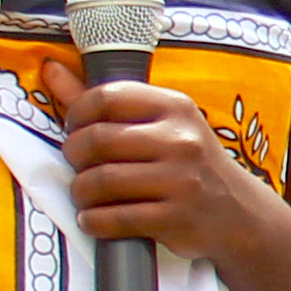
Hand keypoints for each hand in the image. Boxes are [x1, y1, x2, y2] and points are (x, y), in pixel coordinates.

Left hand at [46, 60, 285, 270]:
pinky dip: (94, 221)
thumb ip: (104, 101)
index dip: (77, 114)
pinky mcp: (177, 219)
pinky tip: (95, 219)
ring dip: (80, 192)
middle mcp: (181, 141)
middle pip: (98, 140)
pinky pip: (116, 218)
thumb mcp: (160, 124)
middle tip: (78, 166)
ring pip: (102, 181)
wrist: (240, 213)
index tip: (74, 129)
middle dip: (75, 156)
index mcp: (176, 107)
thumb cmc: (188, 163)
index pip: (106, 97)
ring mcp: (182, 182)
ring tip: (84, 196)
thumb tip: (51, 69)